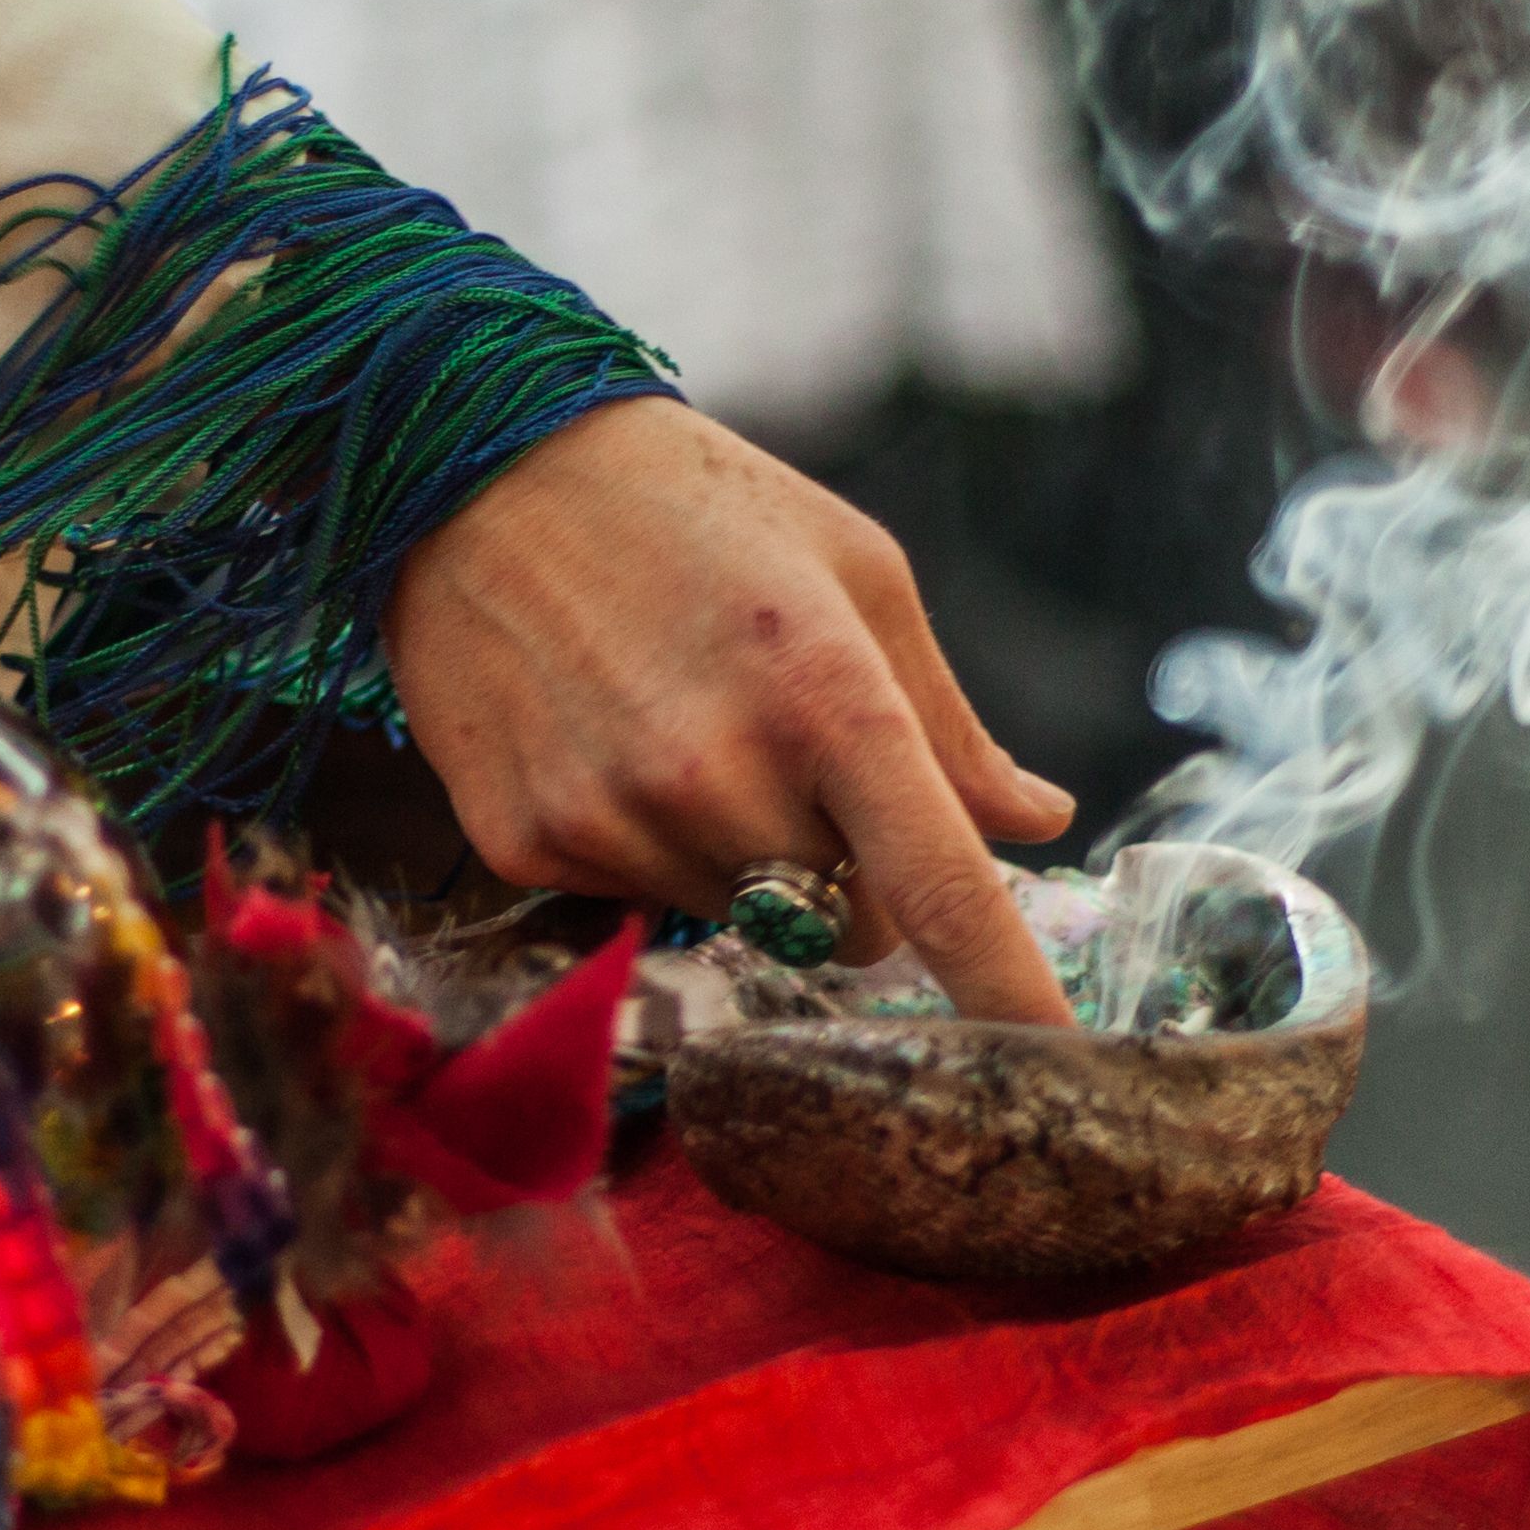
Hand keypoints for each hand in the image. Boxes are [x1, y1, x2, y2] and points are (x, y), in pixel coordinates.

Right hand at [383, 399, 1077, 1023]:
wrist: (472, 467)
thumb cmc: (694, 508)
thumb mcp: (856, 571)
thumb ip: (950, 720)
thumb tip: (1035, 821)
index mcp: (827, 694)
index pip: (939, 887)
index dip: (1007, 990)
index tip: (1057, 1062)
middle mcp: (718, 776)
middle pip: (846, 931)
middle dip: (854, 879)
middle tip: (804, 770)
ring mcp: (613, 820)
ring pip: (741, 922)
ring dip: (745, 862)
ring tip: (686, 727)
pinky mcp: (528, 845)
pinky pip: (637, 901)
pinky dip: (649, 848)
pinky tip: (610, 740)